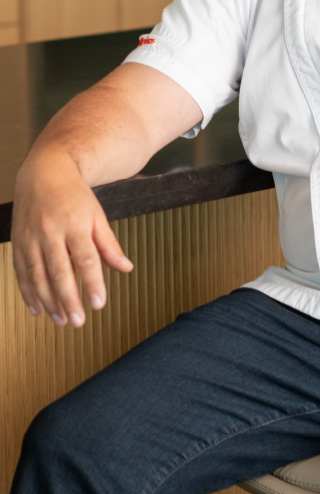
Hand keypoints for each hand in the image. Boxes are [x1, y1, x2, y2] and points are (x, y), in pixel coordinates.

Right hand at [10, 152, 133, 327]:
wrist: (44, 172)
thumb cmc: (75, 195)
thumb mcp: (97, 215)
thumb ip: (109, 244)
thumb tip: (126, 268)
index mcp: (75, 224)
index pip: (85, 259)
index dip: (92, 283)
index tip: (99, 304)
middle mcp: (50, 232)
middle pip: (59, 271)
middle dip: (68, 299)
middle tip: (78, 321)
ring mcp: (31, 238)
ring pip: (38, 276)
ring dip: (49, 301)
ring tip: (61, 320)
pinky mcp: (18, 242)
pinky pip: (22, 272)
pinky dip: (28, 292)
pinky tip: (38, 309)